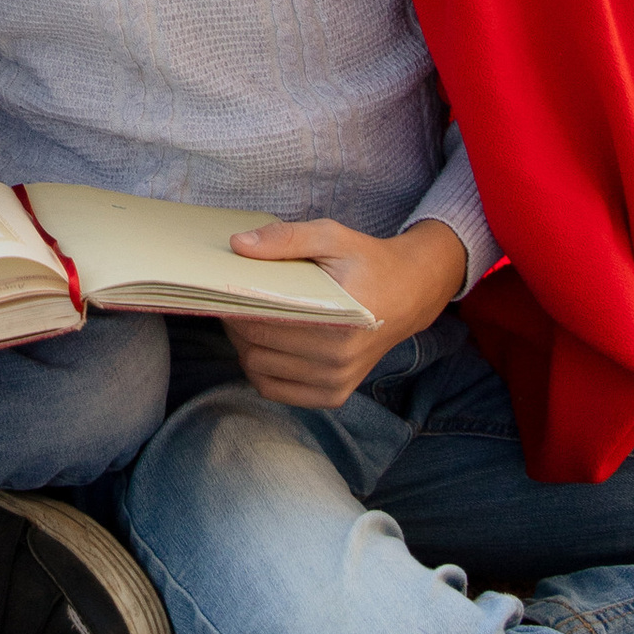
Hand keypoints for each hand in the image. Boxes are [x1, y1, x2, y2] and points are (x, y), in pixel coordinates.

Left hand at [218, 215, 468, 407]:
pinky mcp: (333, 396)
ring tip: (250, 320)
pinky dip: (260, 370)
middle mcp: (338, 360)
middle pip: (256, 348)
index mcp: (339, 320)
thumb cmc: (365, 262)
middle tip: (234, 301)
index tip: (225, 287)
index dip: (236, 304)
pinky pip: (274, 390)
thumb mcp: (331, 236)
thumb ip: (285, 238)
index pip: (263, 321)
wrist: (408, 293)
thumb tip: (238, 246)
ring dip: (245, 347)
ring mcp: (336, 382)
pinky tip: (266, 346)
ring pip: (259, 371)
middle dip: (236, 323)